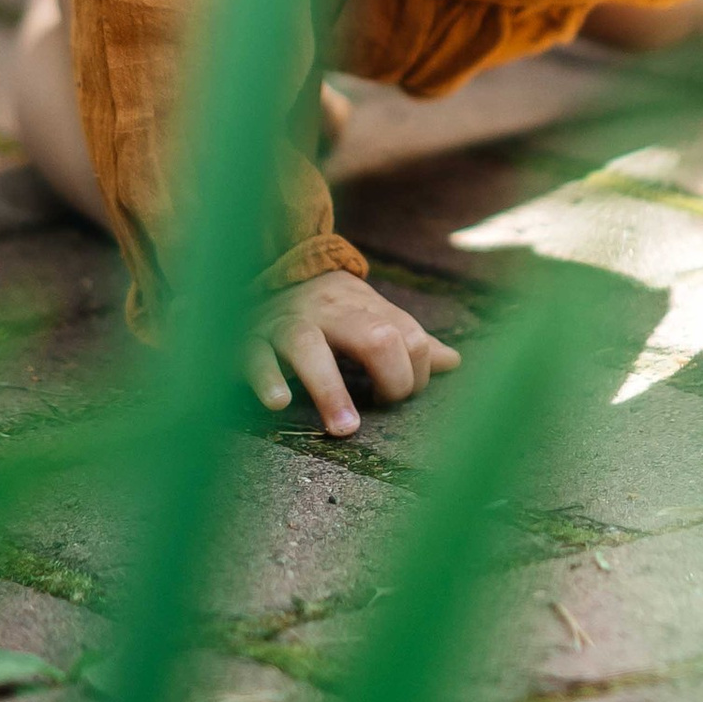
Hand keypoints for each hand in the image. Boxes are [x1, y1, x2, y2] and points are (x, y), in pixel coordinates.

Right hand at [248, 275, 460, 437]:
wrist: (263, 272)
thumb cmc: (326, 308)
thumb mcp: (368, 315)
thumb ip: (406, 340)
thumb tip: (453, 362)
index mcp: (362, 307)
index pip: (405, 335)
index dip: (415, 371)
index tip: (403, 396)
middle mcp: (327, 313)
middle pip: (372, 336)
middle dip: (391, 375)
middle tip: (386, 406)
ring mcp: (286, 325)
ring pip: (309, 347)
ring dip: (330, 390)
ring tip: (346, 429)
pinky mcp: (248, 341)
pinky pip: (255, 357)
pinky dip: (267, 379)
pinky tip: (279, 402)